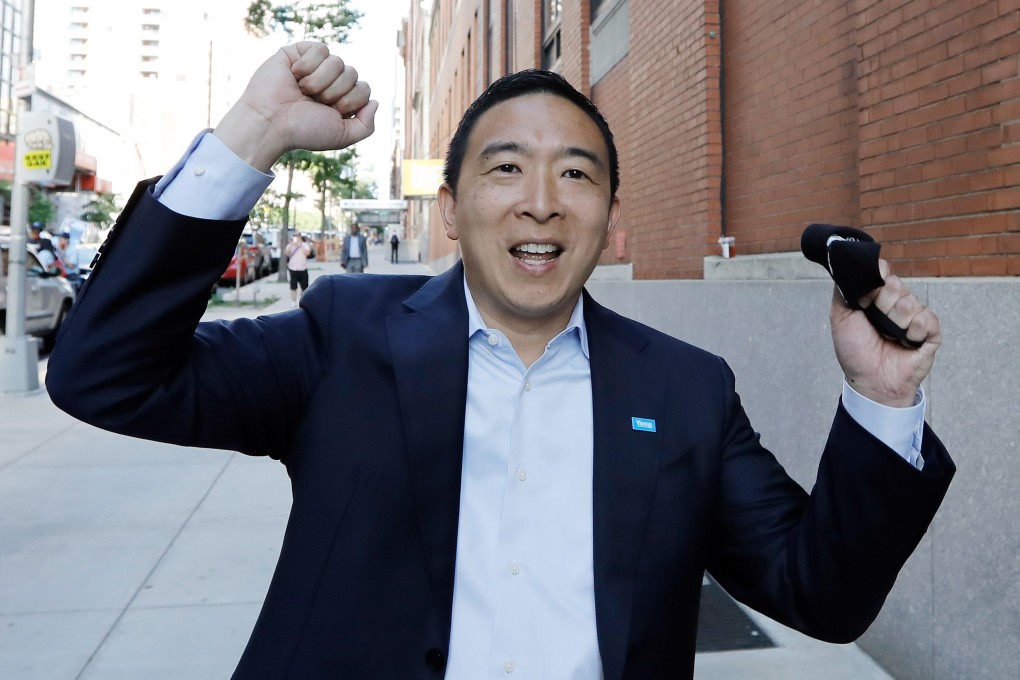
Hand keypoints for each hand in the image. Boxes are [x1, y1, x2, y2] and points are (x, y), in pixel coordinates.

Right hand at [213, 42, 377, 170]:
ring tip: (301, 91)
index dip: (350, 101)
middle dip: (335, 92)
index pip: (364, 89)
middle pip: (353, 74)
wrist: (271, 122)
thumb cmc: (303, 131)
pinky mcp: (300, 52)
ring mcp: (316, 66)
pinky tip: (294, 76)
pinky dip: (308, 66)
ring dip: (319, 82)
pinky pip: (321, 49)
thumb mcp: (342, 137)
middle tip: (313, 102)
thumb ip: (366, 126)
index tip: (330, 112)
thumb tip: (375, 102)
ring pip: (338, 61)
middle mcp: (331, 82)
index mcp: (342, 99)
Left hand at [830, 259, 940, 406]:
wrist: (870, 381)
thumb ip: (843, 291)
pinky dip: (913, 331)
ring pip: (909, 301)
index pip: (882, 272)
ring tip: (890, 336)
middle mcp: (897, 303)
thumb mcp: (840, 318)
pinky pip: (926, 318)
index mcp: (877, 297)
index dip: (875, 280)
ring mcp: (915, 316)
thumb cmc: (855, 352)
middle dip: (882, 304)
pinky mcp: (931, 331)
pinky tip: (906, 342)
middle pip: (895, 284)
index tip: (865, 298)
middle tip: (876, 323)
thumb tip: (847, 267)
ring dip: (895, 321)